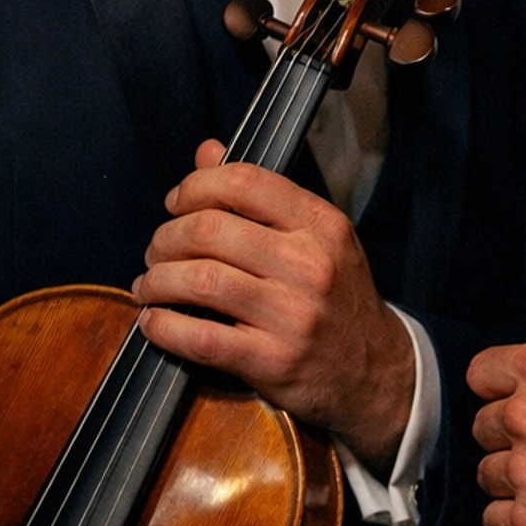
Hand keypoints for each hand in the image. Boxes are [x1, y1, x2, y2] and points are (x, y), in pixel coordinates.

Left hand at [134, 139, 414, 467]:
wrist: (376, 373)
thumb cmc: (336, 299)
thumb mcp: (316, 239)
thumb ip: (261, 196)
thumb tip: (206, 152)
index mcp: (321, 226)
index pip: (245, 182)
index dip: (196, 186)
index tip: (177, 203)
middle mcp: (310, 265)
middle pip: (210, 230)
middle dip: (166, 237)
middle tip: (156, 250)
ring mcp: (293, 315)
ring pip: (200, 280)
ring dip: (157, 280)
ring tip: (150, 285)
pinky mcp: (273, 361)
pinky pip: (202, 337)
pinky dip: (165, 327)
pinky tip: (156, 322)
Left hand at [469, 342, 525, 525]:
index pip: (483, 373)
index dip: (496, 390)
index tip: (506, 402)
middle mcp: (524, 415)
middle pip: (483, 427)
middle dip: (509, 438)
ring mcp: (523, 470)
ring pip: (487, 475)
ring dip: (513, 482)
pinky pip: (494, 520)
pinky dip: (513, 521)